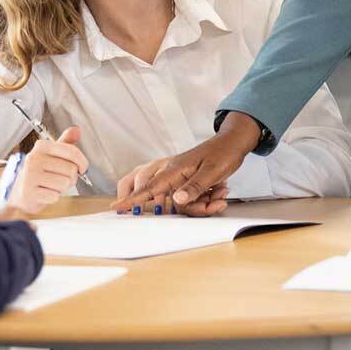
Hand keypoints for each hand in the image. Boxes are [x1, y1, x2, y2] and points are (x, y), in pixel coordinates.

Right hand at [6, 127, 87, 212]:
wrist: (20, 192)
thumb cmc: (39, 173)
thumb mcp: (51, 155)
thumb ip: (65, 143)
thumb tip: (76, 129)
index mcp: (42, 146)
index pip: (71, 151)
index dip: (82, 162)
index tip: (83, 168)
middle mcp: (34, 158)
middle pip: (71, 169)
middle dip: (71, 178)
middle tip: (60, 179)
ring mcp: (31, 175)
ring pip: (65, 183)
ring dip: (62, 188)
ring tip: (52, 186)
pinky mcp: (30, 192)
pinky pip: (55, 196)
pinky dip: (53, 197)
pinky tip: (45, 193)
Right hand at [111, 112, 260, 216]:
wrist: (233, 142)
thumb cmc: (223, 153)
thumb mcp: (212, 172)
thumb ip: (194, 186)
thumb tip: (177, 199)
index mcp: (175, 169)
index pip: (149, 187)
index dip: (133, 199)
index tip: (117, 206)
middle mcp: (173, 173)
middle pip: (158, 193)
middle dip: (179, 205)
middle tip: (195, 203)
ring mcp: (179, 176)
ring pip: (178, 199)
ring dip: (201, 204)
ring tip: (220, 192)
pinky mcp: (187, 180)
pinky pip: (189, 197)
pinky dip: (205, 200)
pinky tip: (220, 192)